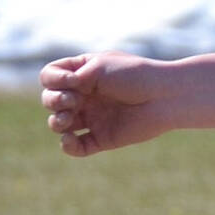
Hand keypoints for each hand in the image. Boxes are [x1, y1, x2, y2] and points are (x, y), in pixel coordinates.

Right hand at [40, 53, 170, 155]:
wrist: (164, 97)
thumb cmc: (134, 76)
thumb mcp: (98, 67)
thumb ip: (72, 78)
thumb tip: (59, 93)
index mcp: (82, 75)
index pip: (50, 77)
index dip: (53, 80)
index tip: (72, 81)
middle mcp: (85, 96)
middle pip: (50, 100)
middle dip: (54, 100)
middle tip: (74, 101)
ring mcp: (93, 118)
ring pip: (59, 124)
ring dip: (57, 121)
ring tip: (69, 117)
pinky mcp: (103, 138)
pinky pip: (77, 147)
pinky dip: (68, 146)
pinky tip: (70, 139)